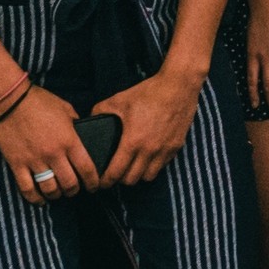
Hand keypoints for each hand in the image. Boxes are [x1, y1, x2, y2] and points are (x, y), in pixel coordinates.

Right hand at [0, 85, 96, 203]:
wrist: (10, 99)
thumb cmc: (39, 101)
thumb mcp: (66, 108)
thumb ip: (76, 125)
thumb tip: (82, 136)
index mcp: (69, 140)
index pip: (87, 169)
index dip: (93, 182)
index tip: (94, 186)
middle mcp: (54, 154)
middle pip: (70, 183)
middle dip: (75, 190)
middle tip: (75, 189)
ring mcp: (34, 160)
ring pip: (50, 189)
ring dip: (57, 195)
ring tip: (58, 193)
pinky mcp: (17, 164)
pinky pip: (27, 188)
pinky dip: (35, 198)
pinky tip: (40, 200)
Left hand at [93, 70, 204, 185]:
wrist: (178, 86)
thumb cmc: (148, 92)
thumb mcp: (119, 99)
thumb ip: (100, 111)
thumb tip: (90, 119)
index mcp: (132, 141)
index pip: (116, 172)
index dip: (106, 181)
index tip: (101, 183)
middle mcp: (149, 150)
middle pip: (132, 180)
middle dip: (120, 180)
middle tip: (115, 174)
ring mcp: (165, 150)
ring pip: (148, 177)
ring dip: (138, 175)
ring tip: (132, 168)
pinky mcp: (176, 147)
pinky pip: (162, 166)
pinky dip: (153, 166)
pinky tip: (148, 157)